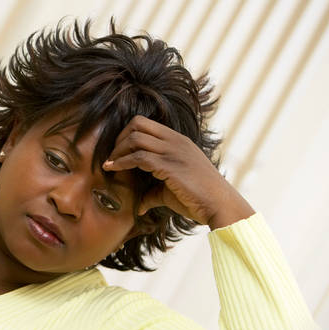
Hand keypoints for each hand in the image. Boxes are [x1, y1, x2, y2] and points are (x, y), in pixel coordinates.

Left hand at [103, 115, 253, 228]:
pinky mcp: (169, 166)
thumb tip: (140, 206)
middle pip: (137, 123)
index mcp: (178, 140)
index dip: (126, 134)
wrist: (220, 205)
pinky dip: (121, 163)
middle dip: (119, 139)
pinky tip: (112, 170)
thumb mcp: (173, 190)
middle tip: (110, 156)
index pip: (146, 123)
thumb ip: (154, 192)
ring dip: (117, 151)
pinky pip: (138, 157)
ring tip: (108, 165)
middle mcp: (175, 141)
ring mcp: (173, 151)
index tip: (117, 151)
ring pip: (135, 138)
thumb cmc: (198, 199)